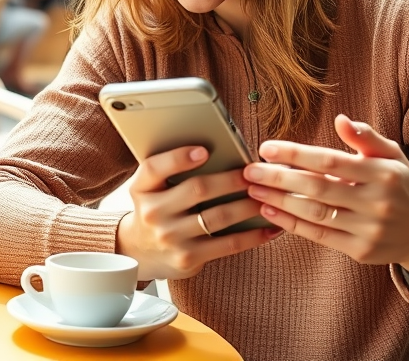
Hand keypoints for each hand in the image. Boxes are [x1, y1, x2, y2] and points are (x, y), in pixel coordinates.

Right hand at [115, 146, 281, 280]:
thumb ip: (169, 169)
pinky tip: (269, 227)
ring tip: (268, 196)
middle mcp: (153, 213)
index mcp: (142, 188)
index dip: (178, 158)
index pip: (154, 168)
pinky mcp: (188, 258)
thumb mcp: (150, 187)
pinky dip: (252, 235)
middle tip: (254, 173)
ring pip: (218, 217)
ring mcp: (170, 237)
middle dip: (231, 179)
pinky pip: (227, 244)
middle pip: (197, 190)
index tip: (204, 151)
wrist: (139, 252)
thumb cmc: (155, 208)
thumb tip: (216, 149)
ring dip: (247, 205)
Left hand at [244, 115, 408, 283]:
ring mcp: (369, 229)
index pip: (330, 161)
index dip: (296, 154)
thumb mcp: (392, 155)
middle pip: (317, 188)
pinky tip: (270, 212)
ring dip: (279, 201)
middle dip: (279, 178)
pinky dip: (291, 224)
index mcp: (383, 173)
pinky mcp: (360, 251)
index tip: (266, 148)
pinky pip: (319, 236)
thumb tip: (341, 119)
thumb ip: (366, 137)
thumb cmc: (401, 185)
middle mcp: (377, 202)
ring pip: (315, 214)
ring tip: (253, 191)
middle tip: (249, 171)